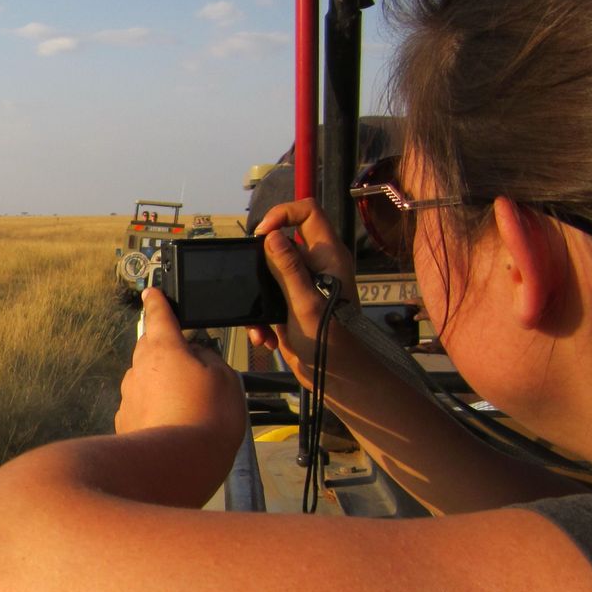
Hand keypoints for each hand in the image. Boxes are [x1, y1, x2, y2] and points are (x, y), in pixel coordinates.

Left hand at [116, 290, 246, 454]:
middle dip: (169, 356)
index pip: (159, 316)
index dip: (157, 303)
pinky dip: (156, 413)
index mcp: (163, 349)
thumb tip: (195, 355)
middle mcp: (138, 368)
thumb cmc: (207, 417)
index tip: (151, 294)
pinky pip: (143, 409)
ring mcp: (128, 396)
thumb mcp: (225, 378)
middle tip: (195, 374)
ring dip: (164, 389)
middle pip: (152, 351)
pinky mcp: (124, 422)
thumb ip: (208, 357)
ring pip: (147, 381)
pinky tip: (173, 428)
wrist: (176, 464)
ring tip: (189, 410)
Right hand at [250, 199, 358, 386]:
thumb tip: (273, 236)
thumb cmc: (333, 343)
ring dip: (258, 296)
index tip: (262, 235)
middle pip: (283, 242)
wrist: (338, 379)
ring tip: (260, 324)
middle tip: (252, 279)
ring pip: (270, 273)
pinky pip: (268, 300)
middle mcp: (318, 266)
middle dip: (261, 264)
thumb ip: (288, 269)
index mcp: (329, 257)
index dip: (283, 215)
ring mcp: (304, 286)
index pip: (308, 212)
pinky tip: (267, 337)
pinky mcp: (292, 305)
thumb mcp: (305, 303)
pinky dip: (262, 319)